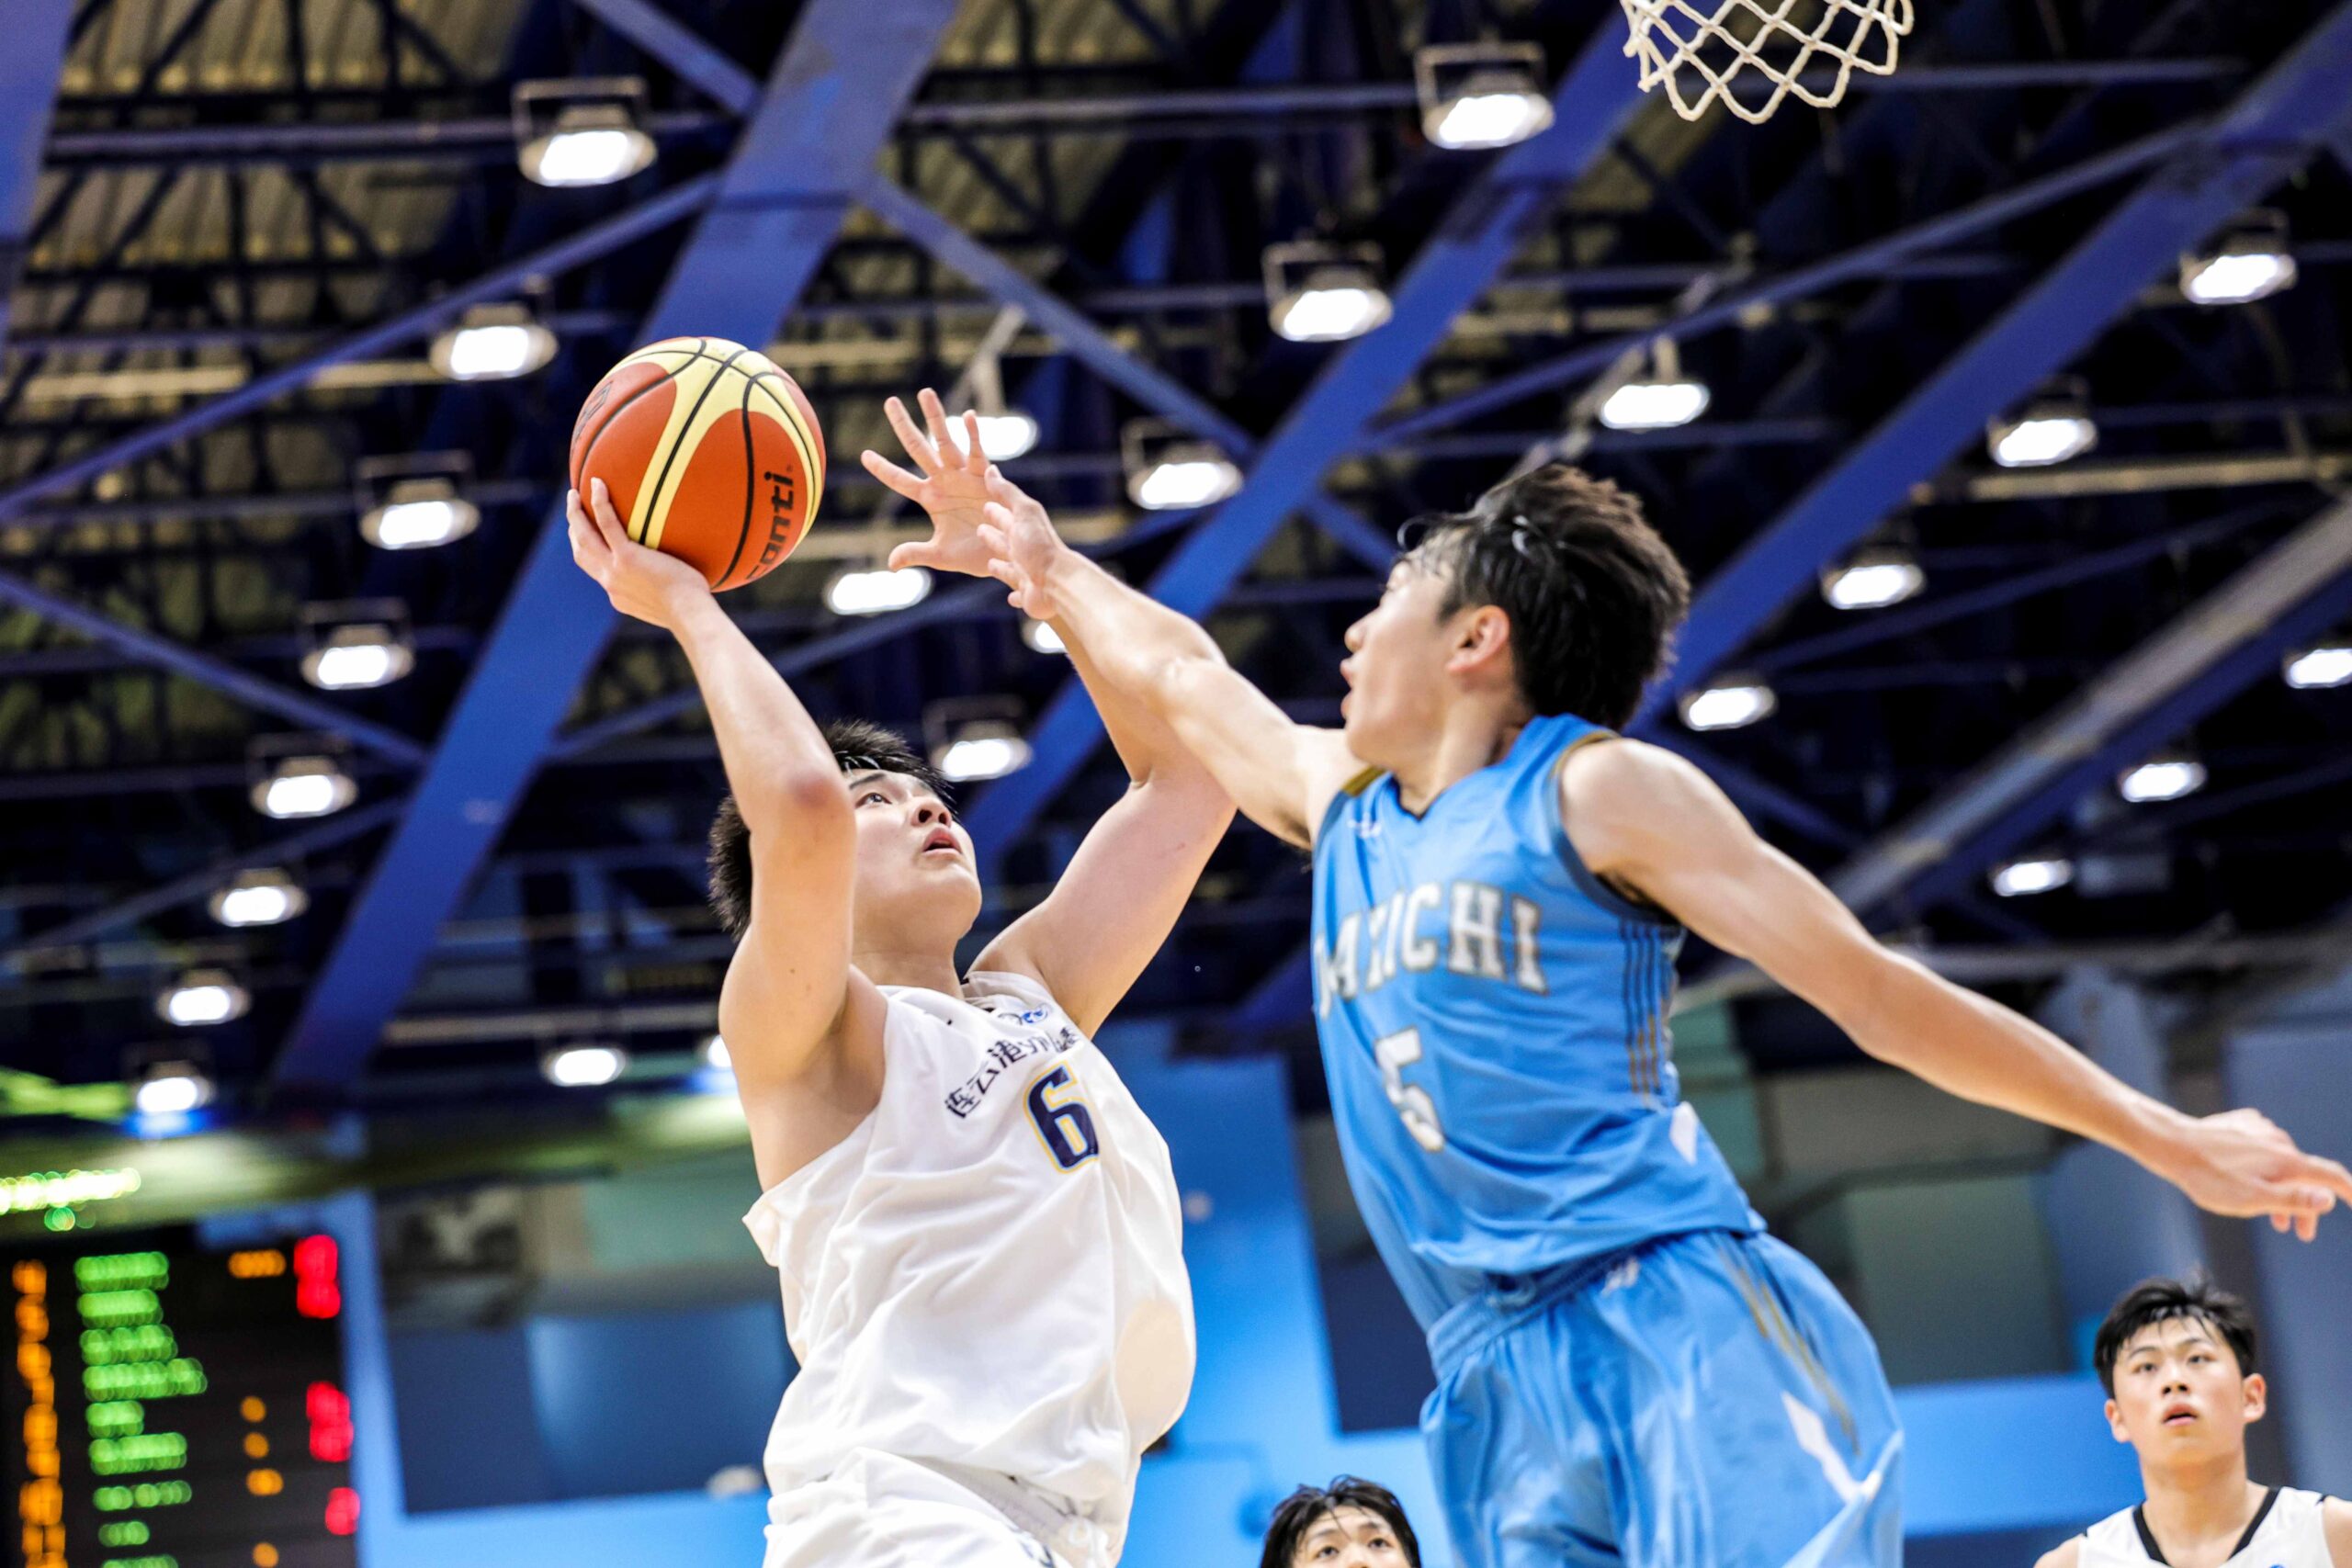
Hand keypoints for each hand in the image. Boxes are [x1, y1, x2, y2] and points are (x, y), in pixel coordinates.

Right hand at [566, 477, 714, 630]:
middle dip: (574, 529)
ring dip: (575, 514)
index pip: (597, 571)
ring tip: (575, 493)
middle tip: (574, 510)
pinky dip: (599, 502)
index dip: (589, 552)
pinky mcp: (627, 557)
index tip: (590, 538)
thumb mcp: (673, 603)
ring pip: (584, 537)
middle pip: (581, 552)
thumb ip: (668, 588)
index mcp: (619, 594)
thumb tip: (685, 577)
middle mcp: (610, 582)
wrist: (689, 615)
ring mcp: (615, 569)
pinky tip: (598, 483)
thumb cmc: (693, 610)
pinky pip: (607, 523)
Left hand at [859, 388, 998, 577]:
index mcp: (930, 498)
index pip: (900, 480)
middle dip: (903, 425)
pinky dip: (974, 435)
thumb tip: (890, 563)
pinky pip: (978, 453)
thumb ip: (916, 553)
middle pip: (918, 448)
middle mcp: (944, 480)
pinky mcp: (985, 476)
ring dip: (935, 418)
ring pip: (945, 441)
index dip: (883, 468)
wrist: (1006, 555)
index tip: (864, 455)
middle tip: (890, 401)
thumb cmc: (973, 554)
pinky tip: (968, 415)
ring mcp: (963, 475)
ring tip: (925, 393)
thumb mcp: (941, 556)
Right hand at [977, 466, 1070, 622]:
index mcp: (1023, 530)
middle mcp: (1024, 551)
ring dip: (1000, 565)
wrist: (1058, 582)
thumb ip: (1008, 493)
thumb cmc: (1039, 546)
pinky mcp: (1027, 594)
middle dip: (993, 535)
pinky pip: (1018, 594)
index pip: (1005, 517)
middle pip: (1005, 541)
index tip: (985, 503)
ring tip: (988, 563)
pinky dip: (1014, 595)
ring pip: (1009, 567)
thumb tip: (991, 469)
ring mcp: (1026, 573)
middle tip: (980, 528)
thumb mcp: (1023, 513)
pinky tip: (1011, 597)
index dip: (995, 510)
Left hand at [2156, 1107, 2351, 1240]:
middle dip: (2305, 1206)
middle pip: (2305, 1175)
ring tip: (2271, 1217)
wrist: (2172, 1144)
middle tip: (2301, 1234)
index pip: (2332, 1176)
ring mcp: (2261, 1130)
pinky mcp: (2242, 1124)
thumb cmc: (2210, 1177)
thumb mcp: (2252, 1198)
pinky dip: (2264, 1170)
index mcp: (2287, 1161)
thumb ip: (2293, 1199)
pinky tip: (2248, 1180)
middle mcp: (2280, 1141)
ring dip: (2282, 1190)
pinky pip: (2263, 1150)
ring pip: (2282, 1164)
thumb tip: (2329, 1199)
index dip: (2351, 1191)